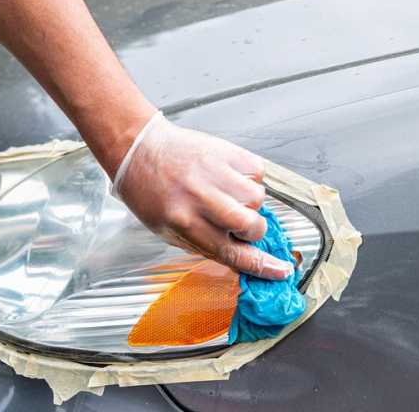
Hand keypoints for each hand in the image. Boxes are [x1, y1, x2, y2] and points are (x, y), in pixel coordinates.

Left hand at [111, 112, 294, 279]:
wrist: (138, 148)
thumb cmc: (149, 191)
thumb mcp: (166, 230)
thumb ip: (203, 244)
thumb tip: (240, 255)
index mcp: (183, 223)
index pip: (232, 253)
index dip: (262, 265)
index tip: (280, 270)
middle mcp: (201, 199)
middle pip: (253, 226)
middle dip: (252, 230)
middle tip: (237, 222)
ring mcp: (215, 173)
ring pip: (259, 199)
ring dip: (248, 202)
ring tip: (225, 193)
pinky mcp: (226, 152)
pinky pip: (257, 172)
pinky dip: (248, 177)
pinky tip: (227, 176)